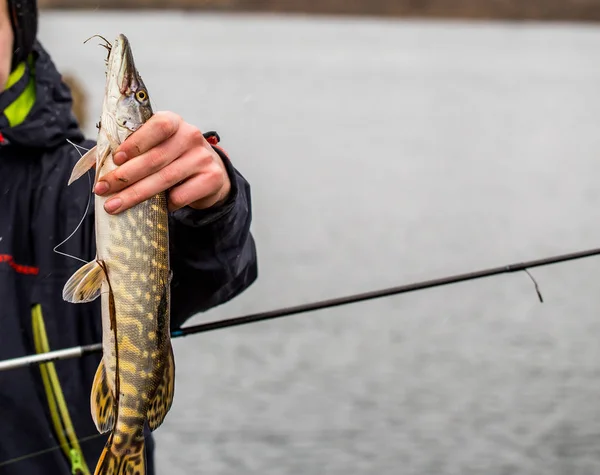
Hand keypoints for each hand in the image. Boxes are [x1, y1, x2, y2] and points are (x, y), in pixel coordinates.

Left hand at [94, 111, 230, 213]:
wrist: (209, 173)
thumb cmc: (172, 158)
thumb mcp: (154, 146)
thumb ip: (130, 150)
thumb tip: (96, 165)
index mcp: (174, 122)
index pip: (157, 126)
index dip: (135, 142)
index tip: (115, 159)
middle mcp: (191, 136)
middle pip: (156, 158)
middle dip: (125, 176)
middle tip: (103, 189)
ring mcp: (203, 158)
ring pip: (166, 178)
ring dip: (136, 194)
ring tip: (114, 205)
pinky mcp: (211, 179)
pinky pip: (181, 195)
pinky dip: (165, 204)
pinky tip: (155, 208)